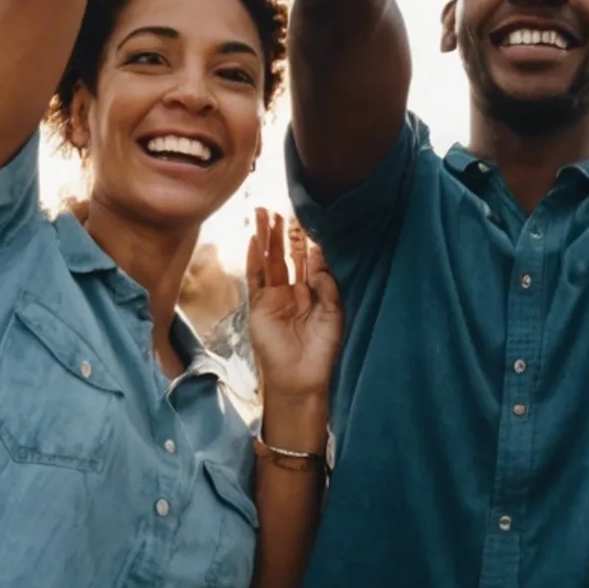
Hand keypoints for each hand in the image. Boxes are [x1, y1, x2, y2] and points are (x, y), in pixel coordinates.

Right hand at [242, 209, 341, 405]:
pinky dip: (254, 260)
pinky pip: (255, 278)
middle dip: (283, 233)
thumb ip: (327, 286)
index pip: (308, 260)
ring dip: (266, 238)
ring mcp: (274, 297)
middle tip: (281, 210)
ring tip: (263, 214)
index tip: (308, 220)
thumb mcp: (334, 314)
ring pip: (269, 261)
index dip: (308, 241)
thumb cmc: (322, 350)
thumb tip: (317, 259)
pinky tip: (254, 241)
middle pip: (286, 255)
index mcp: (312, 292)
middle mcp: (291, 291)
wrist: (301, 377)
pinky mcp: (260, 306)